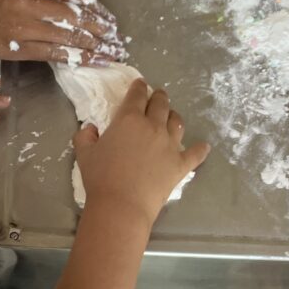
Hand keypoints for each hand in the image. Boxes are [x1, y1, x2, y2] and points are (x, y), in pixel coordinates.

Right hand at [74, 79, 209, 225]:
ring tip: (171, 117)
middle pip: (160, 104)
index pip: (136, 96)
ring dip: (173, 116)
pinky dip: (201, 149)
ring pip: (177, 123)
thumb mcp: (84, 154)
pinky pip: (195, 153)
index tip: (140, 84)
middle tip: (158, 96)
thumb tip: (90, 129)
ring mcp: (170, 145)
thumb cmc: (100, 177)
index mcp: (128, 119)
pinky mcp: (181, 164)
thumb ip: (85, 136)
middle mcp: (152, 126)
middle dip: (159, 97)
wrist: (122, 204)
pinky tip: (204, 146)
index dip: (138, 87)